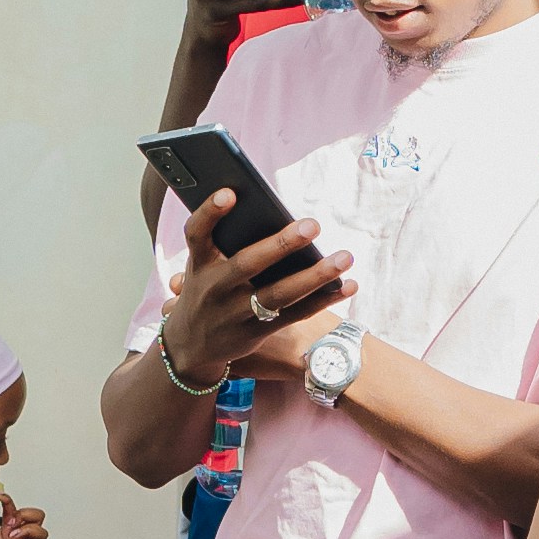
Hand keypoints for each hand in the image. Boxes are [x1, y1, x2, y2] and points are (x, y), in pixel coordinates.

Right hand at [160, 193, 356, 384]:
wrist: (189, 346)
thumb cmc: (206, 289)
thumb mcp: (202, 266)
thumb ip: (225, 241)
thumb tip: (267, 211)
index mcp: (200, 263)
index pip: (197, 233)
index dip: (210, 213)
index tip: (229, 193)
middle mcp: (215, 287)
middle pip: (248, 263)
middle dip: (280, 244)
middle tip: (313, 225)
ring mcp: (236, 313)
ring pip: (279, 293)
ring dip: (315, 276)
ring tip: (345, 257)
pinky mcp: (257, 332)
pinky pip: (296, 314)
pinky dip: (323, 299)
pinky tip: (348, 285)